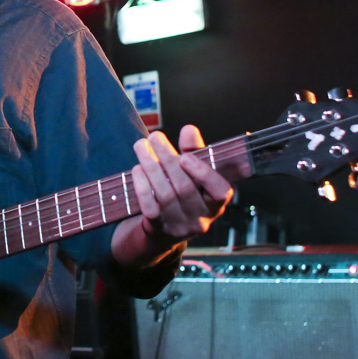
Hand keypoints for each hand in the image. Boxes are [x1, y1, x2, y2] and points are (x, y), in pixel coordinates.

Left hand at [131, 126, 233, 247]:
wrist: (164, 229)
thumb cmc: (184, 192)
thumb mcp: (194, 173)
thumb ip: (194, 151)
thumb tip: (189, 129)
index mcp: (215, 204)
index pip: (220, 192)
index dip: (204, 174)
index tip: (185, 156)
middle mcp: (199, 218)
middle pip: (185, 188)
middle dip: (168, 159)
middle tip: (155, 136)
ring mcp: (178, 226)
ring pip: (165, 195)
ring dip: (151, 167)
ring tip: (141, 146)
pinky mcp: (158, 229)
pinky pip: (150, 207)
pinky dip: (142, 186)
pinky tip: (137, 169)